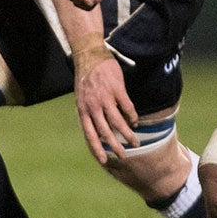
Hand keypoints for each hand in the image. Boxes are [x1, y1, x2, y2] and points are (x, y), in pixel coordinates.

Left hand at [72, 43, 139, 163]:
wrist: (90, 56)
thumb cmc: (86, 79)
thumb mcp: (81, 98)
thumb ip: (88, 114)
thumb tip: (94, 132)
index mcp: (83, 110)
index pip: (89, 134)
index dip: (97, 149)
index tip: (104, 161)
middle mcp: (93, 106)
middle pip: (105, 132)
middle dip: (115, 147)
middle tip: (124, 156)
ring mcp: (105, 98)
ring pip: (118, 122)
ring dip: (127, 135)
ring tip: (135, 142)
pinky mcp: (117, 89)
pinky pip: (127, 108)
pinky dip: (132, 117)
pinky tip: (135, 122)